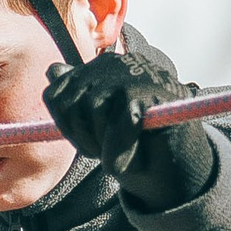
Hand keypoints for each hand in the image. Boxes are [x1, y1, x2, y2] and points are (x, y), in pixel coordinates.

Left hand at [40, 27, 216, 209]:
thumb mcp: (99, 126)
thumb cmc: (137, 145)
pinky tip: (131, 159)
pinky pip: (121, 122)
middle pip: (70, 103)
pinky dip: (120, 151)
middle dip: (83, 137)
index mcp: (101, 69)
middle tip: (106, 151)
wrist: (179, 166)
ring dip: (102, 145)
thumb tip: (51, 70)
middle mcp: (117, 63)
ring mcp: (137, 74)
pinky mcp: (156, 92)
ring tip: (121, 153)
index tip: (88, 143)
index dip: (65, 127)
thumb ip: (75, 100)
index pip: (56, 95)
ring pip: (93, 108)